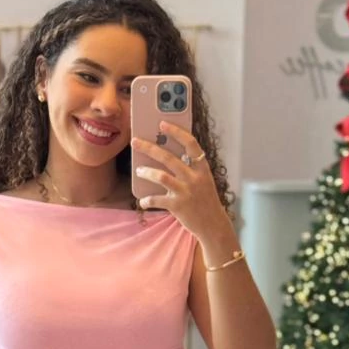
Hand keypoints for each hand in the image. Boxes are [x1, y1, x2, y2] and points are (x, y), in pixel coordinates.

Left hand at [131, 121, 225, 239]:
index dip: (176, 132)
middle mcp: (194, 178)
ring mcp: (186, 192)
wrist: (213, 224)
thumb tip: (165, 156)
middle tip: (135, 142)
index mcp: (202, 168)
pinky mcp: (178, 206)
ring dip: (147, 172)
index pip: (191, 144)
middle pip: (169, 158)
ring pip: (161, 176)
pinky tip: (142, 201)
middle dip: (149, 148)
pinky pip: (157, 200)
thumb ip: (189, 169)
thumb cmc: (205, 201)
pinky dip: (147, 200)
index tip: (162, 124)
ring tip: (139, 170)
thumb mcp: (203, 181)